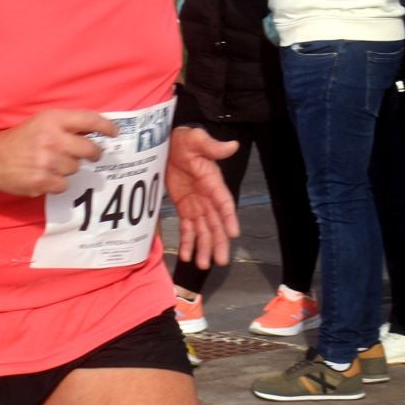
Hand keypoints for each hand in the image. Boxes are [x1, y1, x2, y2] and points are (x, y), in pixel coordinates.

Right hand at [0, 109, 114, 196]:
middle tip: (91, 155)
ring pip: (76, 168)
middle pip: (90, 150)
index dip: (107, 127)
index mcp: (52, 119)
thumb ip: (65, 126)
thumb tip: (96, 135)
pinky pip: (64, 185)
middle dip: (93, 154)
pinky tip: (44, 176)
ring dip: (68, 168)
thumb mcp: (40, 122)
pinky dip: (57, 183)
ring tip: (50, 163)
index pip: (90, 120)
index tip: (115, 133)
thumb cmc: (19, 139)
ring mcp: (46, 161)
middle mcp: (51, 138)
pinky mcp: (41, 181)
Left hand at [167, 126, 240, 269]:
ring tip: (203, 265)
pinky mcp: (184, 209)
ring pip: (203, 230)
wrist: (170, 144)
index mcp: (213, 182)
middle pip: (216, 223)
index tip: (234, 233)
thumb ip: (211, 145)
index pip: (224, 202)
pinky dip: (187, 242)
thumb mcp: (196, 139)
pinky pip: (187, 228)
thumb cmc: (186, 140)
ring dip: (204, 247)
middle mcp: (208, 198)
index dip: (229, 217)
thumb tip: (232, 146)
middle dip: (218, 242)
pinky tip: (187, 257)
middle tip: (221, 261)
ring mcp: (197, 205)